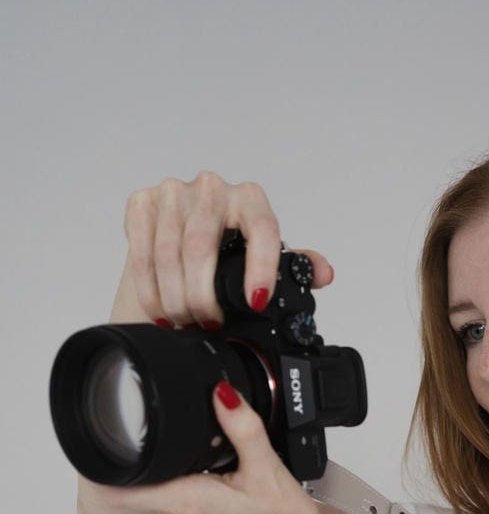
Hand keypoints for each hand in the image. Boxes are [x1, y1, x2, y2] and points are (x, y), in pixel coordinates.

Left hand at [98, 382, 346, 513]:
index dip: (105, 466)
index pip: (118, 487)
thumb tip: (223, 395)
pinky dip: (200, 508)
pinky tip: (232, 509)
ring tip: (228, 488)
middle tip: (211, 465)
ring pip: (169, 500)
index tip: (105, 451)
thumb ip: (242, 428)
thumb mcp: (269, 471)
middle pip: (152, 484)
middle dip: (172, 467)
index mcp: (187, 500)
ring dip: (189, 488)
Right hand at [123, 170, 332, 326]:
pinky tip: (161, 311)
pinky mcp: (142, 203)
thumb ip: (294, 266)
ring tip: (185, 322)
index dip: (261, 267)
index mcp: (250, 199)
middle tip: (210, 324)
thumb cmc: (227, 249)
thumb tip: (322, 273)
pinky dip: (151, 291)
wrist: (180, 236)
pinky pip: (142, 254)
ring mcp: (174, 193)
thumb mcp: (263, 258)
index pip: (261, 228)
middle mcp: (212, 189)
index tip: (257, 301)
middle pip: (202, 248)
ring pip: (168, 255)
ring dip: (176, 299)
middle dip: (204, 297)